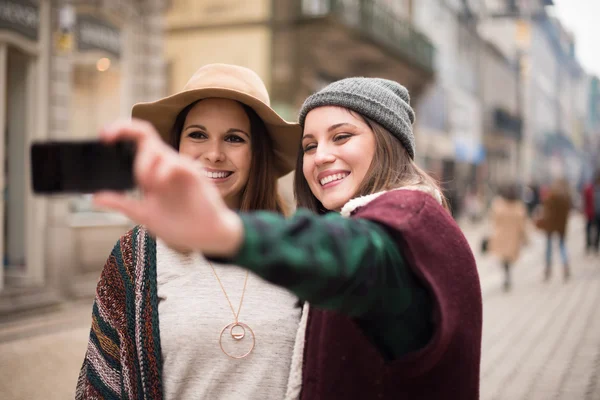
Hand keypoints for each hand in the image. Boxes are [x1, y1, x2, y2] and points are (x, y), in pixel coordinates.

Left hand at [93, 119, 243, 256]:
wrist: (207, 236)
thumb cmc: (181, 224)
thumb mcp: (144, 214)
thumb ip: (122, 203)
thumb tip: (95, 197)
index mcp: (154, 171)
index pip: (137, 140)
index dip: (120, 131)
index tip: (103, 137)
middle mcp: (166, 165)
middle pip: (145, 134)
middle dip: (124, 133)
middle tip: (110, 143)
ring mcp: (181, 169)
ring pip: (157, 149)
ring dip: (143, 166)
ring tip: (147, 187)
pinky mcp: (194, 175)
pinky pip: (175, 164)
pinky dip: (161, 172)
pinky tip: (159, 186)